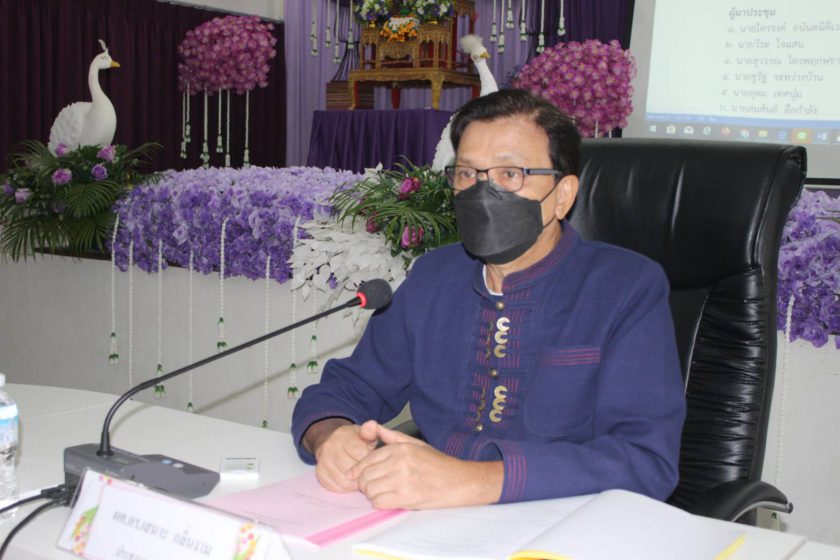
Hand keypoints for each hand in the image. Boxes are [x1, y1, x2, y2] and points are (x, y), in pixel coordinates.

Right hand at [305, 419, 377, 492]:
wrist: (331, 442)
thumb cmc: (353, 440)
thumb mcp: (363, 432)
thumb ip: (371, 430)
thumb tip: (372, 426)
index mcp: (343, 436)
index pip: (360, 453)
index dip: (370, 460)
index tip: (374, 461)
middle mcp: (330, 448)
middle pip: (352, 469)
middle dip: (363, 473)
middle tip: (369, 472)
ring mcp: (323, 461)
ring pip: (345, 481)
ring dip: (356, 483)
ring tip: (362, 477)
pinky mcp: (320, 474)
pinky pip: (337, 487)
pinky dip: (347, 488)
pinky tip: (352, 482)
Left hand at [348, 420, 503, 509]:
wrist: (458, 481)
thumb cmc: (438, 463)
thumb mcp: (415, 443)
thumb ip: (392, 436)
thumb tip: (373, 427)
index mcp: (399, 448)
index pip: (367, 460)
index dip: (357, 470)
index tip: (353, 476)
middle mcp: (399, 463)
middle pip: (365, 476)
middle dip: (363, 483)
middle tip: (370, 486)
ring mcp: (402, 480)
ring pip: (370, 490)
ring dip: (371, 494)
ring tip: (380, 492)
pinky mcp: (406, 497)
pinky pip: (379, 502)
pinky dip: (379, 503)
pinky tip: (387, 500)